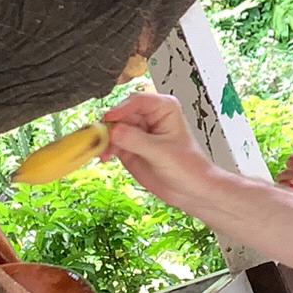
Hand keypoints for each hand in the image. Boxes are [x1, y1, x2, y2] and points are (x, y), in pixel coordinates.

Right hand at [101, 93, 222, 208]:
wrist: (191, 191)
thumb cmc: (188, 167)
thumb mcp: (162, 153)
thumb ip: (136, 140)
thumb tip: (113, 131)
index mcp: (163, 108)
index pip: (137, 101)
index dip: (121, 109)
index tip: (109, 120)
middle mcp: (149, 116)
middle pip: (121, 113)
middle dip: (109, 126)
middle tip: (101, 139)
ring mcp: (137, 132)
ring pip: (113, 128)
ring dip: (105, 139)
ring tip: (103, 153)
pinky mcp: (129, 147)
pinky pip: (112, 143)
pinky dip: (105, 149)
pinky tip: (105, 157)